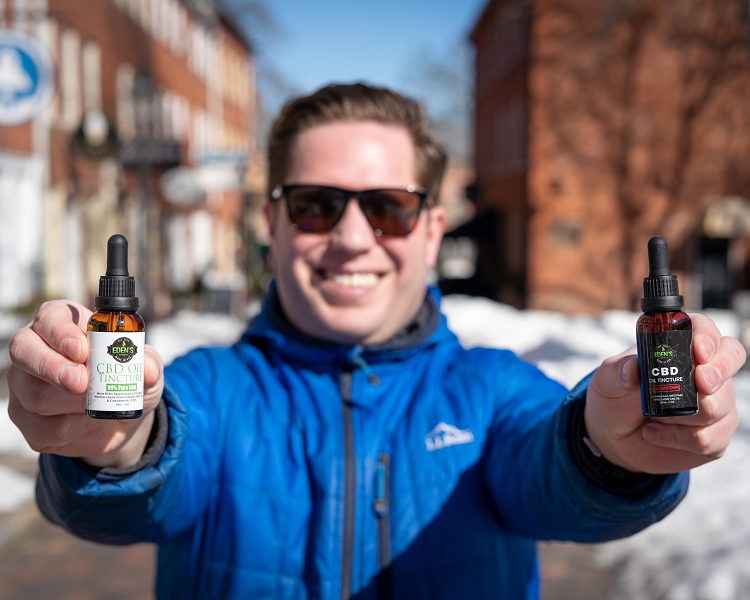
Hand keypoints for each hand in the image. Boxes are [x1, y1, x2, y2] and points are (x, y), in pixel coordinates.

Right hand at [8, 300, 163, 467]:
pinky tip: (87, 422)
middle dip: (54, 368)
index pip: (50, 319)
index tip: (83, 349)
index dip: (62, 333)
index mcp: (62, 324)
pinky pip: (40, 427)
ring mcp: (23, 385)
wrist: (119, 416)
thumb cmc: (125, 377)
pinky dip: (71, 428)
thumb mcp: (144, 366)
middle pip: (25, 352)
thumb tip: (147, 370)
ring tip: (96, 404)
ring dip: (72, 404)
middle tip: (83, 383)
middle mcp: (34, 349)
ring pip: (34, 394)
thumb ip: (148, 363)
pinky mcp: (26, 420)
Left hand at [584, 313, 745, 473]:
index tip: (698, 351)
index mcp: (679, 346)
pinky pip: (710, 439)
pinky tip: (655, 433)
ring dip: (682, 416)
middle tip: (700, 383)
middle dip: (718, 372)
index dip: (707, 338)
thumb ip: (617, 370)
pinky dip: (678, 438)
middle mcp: (704, 370)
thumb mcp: (606, 379)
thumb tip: (633, 370)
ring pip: (719, 405)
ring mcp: (715, 402)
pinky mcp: (714, 434)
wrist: (613, 436)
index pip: (705, 330)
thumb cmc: (614, 398)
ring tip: (654, 416)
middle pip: (730, 360)